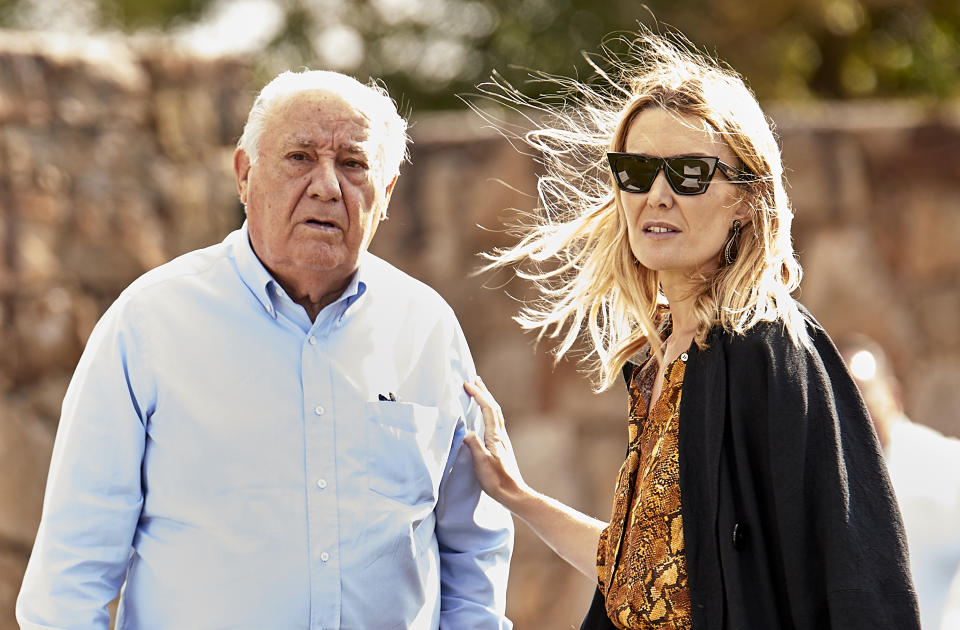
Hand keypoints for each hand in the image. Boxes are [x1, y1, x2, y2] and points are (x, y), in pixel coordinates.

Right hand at [463, 377, 529, 508]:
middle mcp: (500, 434)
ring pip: (495, 414)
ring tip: (478, 392)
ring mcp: (502, 440)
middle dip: (484, 392)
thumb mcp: (481, 463)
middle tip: (474, 379)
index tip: (467, 384)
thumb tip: (466, 430)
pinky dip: (488, 412)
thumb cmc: (496, 480)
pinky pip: (494, 422)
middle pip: (493, 407)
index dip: (478, 395)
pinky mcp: (501, 446)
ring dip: (486, 400)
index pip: (487, 409)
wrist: (513, 493)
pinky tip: (484, 416)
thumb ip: (474, 445)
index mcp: (495, 436)